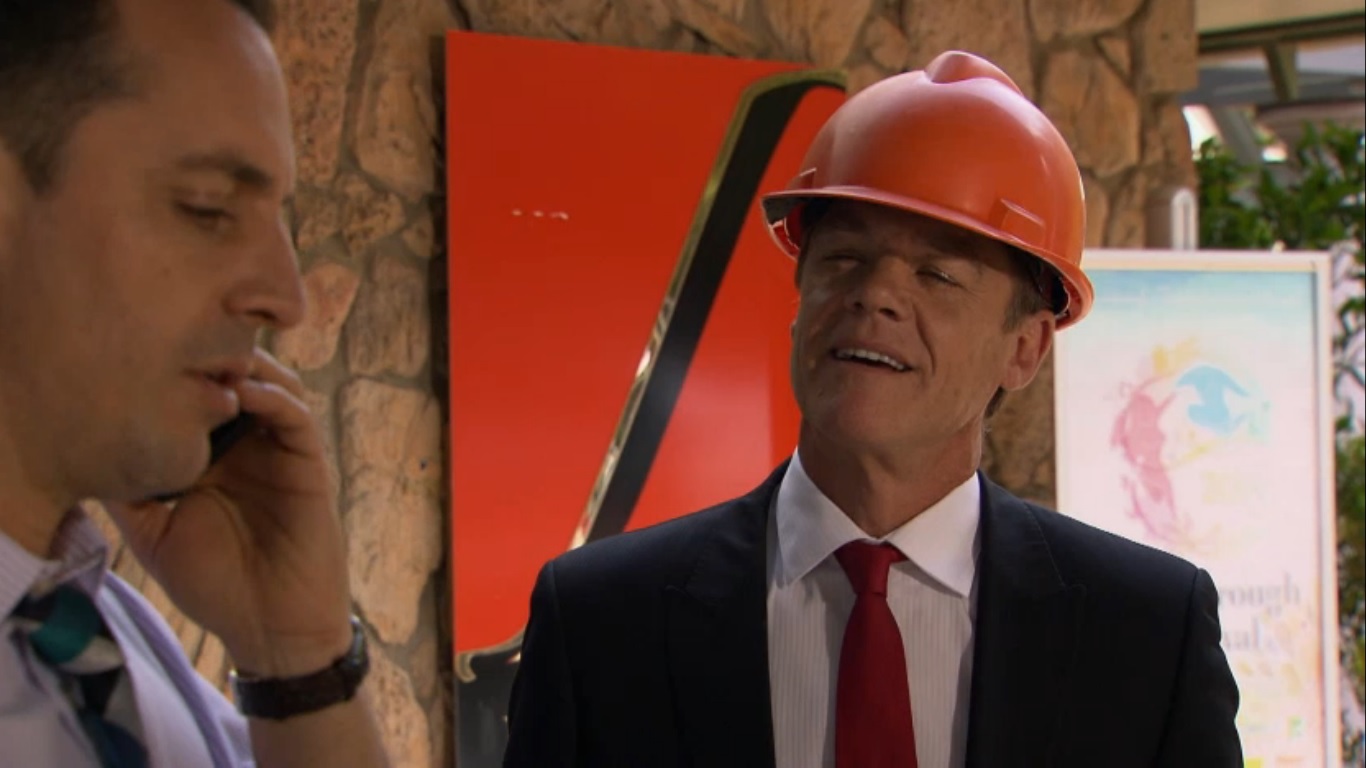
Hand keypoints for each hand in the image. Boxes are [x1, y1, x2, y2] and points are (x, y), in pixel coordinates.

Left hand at [105, 348, 351, 676]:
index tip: (141, 355)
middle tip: (178, 339)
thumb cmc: (216, 586)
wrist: (270, 626)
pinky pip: (296, 416)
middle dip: (212, 354)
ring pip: (274, 384)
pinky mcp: (309, 464)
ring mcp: (281, 452)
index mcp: (213, 457)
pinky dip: (273, 396)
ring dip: (246, 365)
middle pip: (239, 378)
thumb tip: (92, 448)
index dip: (176, 371)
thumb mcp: (153, 535)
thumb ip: (130, 493)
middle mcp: (249, 446)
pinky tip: (243, 391)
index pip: (199, 397)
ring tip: (210, 358)